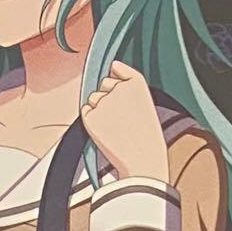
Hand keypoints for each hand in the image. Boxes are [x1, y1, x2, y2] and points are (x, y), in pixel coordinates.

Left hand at [81, 61, 168, 182]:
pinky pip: (85, 111)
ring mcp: (102, 102)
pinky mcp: (89, 116)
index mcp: (137, 82)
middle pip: (103, 83)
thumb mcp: (144, 102)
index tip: (125, 98)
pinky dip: (91, 120)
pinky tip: (106, 131)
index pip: (116, 69)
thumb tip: (110, 69)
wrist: (143, 162)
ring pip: (93, 98)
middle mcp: (118, 88)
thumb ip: (127, 85)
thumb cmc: (146, 136)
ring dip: (99, 109)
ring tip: (116, 126)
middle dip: (108, 96)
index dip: (118, 83)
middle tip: (122, 118)